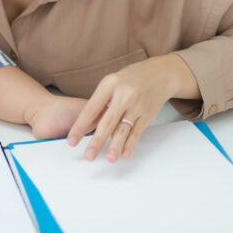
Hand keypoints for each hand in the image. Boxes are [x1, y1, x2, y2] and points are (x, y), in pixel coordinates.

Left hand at [66, 54, 193, 162]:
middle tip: (89, 155)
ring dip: (115, 146)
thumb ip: (100, 102)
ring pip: (123, 129)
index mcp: (109, 84)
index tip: (71, 141)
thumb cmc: (130, 79)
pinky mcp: (148, 113)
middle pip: (107, 122)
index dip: (80, 127)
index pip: (91, 109)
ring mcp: (137, 104)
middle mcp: (123, 94)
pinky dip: (131, 143)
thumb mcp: (112, 83)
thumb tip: (86, 126)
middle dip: (97, 141)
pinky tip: (125, 154)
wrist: (160, 73)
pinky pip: (137, 131)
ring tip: (109, 158)